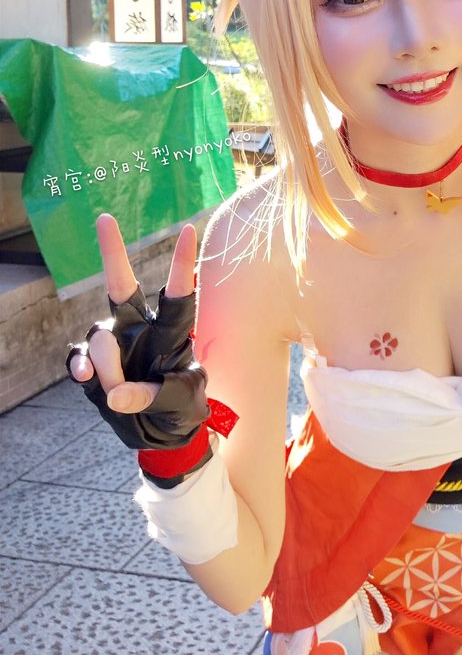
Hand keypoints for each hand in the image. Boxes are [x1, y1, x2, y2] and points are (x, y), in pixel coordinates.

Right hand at [66, 214, 204, 449]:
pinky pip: (80, 358)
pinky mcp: (94, 369)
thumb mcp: (180, 403)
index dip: (181, 263)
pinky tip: (87, 379)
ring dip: (107, 365)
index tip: (188, 229)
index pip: (178, 294)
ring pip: (99, 336)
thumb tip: (116, 394)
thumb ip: (152, 395)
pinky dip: (81, 368)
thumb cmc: (182, 409)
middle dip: (113, 252)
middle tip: (104, 219)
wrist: (160, 435)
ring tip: (119, 393)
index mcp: (171, 333)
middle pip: (121, 286)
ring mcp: (114, 347)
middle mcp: (140, 330)